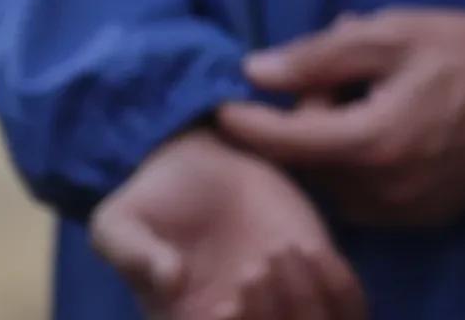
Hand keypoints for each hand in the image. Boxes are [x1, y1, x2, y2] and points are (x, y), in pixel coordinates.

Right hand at [87, 126, 365, 319]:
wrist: (202, 160)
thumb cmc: (153, 199)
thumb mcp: (119, 223)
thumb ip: (133, 253)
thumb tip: (169, 281)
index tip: (224, 305)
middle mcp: (242, 318)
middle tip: (250, 270)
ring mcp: (284, 297)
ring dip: (304, 306)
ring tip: (274, 251)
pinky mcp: (317, 266)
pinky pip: (346, 302)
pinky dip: (337, 285)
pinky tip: (305, 245)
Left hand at [216, 6, 464, 228]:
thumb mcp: (395, 33)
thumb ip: (320, 55)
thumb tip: (254, 71)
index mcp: (371, 143)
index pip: (283, 142)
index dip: (246, 121)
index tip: (223, 104)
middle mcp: (383, 191)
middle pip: (308, 164)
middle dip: (304, 121)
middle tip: (335, 73)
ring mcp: (406, 212)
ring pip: (334, 185)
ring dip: (331, 147)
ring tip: (366, 97)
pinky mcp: (426, 219)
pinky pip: (367, 199)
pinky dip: (360, 168)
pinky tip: (390, 128)